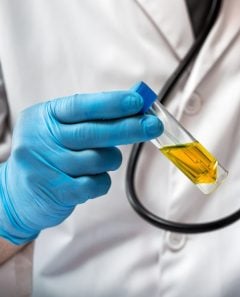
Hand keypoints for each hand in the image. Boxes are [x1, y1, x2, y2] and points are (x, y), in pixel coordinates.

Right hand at [0, 89, 162, 244]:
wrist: (16, 195)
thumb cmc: (48, 155)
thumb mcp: (58, 128)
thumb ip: (91, 117)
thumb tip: (133, 105)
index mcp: (45, 116)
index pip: (82, 106)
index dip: (112, 104)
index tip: (137, 102)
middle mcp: (42, 139)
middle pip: (94, 132)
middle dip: (129, 128)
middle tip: (153, 126)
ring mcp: (46, 166)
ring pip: (99, 159)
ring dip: (110, 160)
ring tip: (101, 161)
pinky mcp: (56, 191)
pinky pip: (96, 184)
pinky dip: (102, 181)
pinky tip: (91, 180)